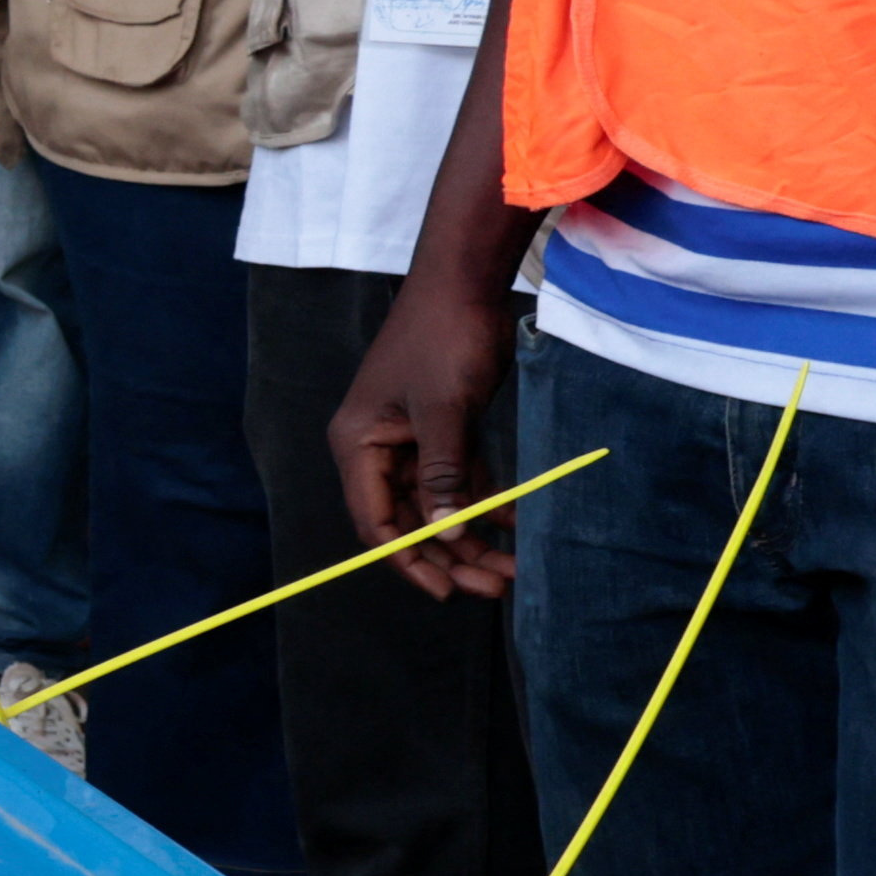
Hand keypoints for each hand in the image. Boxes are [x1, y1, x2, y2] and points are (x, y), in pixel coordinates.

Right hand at [332, 260, 525, 597]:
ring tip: (513, 569)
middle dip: (452, 557)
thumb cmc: (441, 339)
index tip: (447, 591)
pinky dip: (486, 503)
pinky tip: (517, 525)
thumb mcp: (443, 410)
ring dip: (474, 537)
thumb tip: (447, 534)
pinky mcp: (445, 430)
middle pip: (411, 520)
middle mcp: (380, 449)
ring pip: (441, 506)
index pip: (376, 521)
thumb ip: (443, 474)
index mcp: (359, 444)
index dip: (407, 560)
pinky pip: (462, 481)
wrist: (465, 284)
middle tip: (495, 587)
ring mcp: (413, 441)